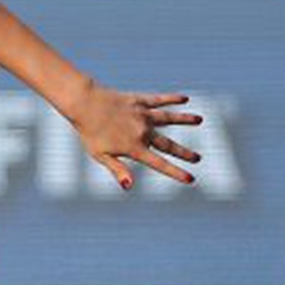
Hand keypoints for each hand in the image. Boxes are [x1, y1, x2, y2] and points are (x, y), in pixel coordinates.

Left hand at [69, 86, 202, 189]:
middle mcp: (143, 131)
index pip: (160, 163)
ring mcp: (142, 115)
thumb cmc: (89, 132)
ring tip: (200, 120)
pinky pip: (159, 100)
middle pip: (169, 144)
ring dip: (185, 120)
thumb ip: (118, 170)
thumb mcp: (101, 155)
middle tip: (198, 158)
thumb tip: (129, 186)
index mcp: (134, 147)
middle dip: (185, 153)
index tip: (191, 179)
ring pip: (169, 118)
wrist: (84, 103)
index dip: (176, 172)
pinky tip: (184, 99)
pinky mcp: (139, 101)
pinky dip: (172, 99)